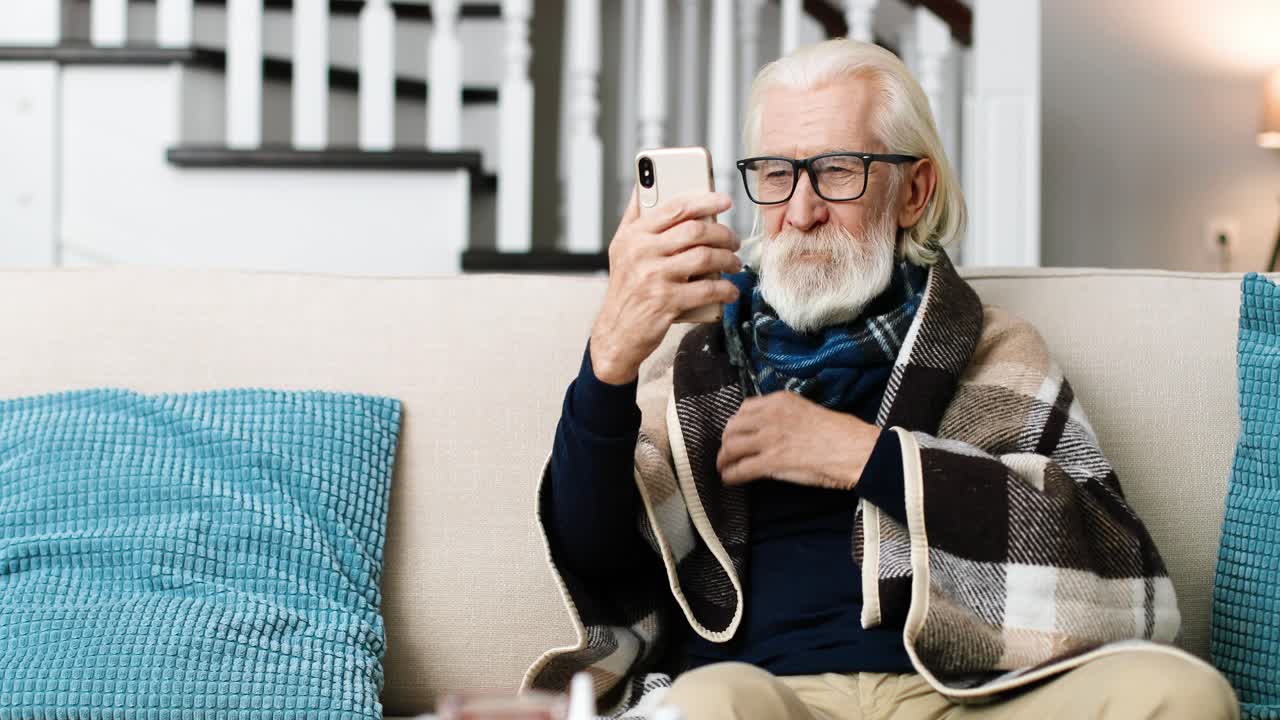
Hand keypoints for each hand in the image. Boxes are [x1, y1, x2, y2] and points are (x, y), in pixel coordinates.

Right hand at [589, 188, 743, 384]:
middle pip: (695, 231)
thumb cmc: (625, 288)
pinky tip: (730, 290)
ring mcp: (654, 277)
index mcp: (634, 235)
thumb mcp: (621, 249)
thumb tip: (641, 185)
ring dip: (728, 259)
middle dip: (723, 234)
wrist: (616, 333)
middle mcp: (641, 253)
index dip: (705, 200)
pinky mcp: (667, 302)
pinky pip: (707, 289)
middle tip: (733, 240)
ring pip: (705, 258)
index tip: (725, 201)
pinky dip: (725, 289)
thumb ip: (633, 216)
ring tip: (734, 263)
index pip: (675, 208)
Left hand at [716, 392, 880, 489]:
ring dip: (724, 459)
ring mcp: (769, 438)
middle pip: (732, 427)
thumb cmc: (841, 434)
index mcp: (779, 401)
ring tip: (724, 468)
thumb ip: (785, 417)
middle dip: (726, 442)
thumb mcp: (808, 412)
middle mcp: (770, 416)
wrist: (855, 450)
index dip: (736, 424)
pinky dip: (731, 475)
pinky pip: (741, 468)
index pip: (744, 409)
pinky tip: (730, 480)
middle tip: (727, 453)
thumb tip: (771, 431)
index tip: (736, 433)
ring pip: (731, 447)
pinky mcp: (772, 461)